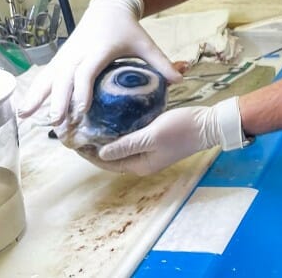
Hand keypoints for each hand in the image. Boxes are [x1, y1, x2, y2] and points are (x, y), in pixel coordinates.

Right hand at [18, 0, 181, 124]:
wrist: (109, 8)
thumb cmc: (128, 29)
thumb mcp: (145, 43)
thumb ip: (161, 63)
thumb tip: (180, 81)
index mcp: (98, 50)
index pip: (87, 72)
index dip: (82, 90)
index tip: (81, 110)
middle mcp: (78, 53)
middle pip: (65, 78)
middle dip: (59, 101)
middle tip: (57, 124)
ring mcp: (66, 56)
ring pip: (49, 78)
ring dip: (39, 98)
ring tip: (27, 118)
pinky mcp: (60, 59)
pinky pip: (44, 77)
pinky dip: (34, 92)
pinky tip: (23, 110)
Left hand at [91, 97, 248, 175]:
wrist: (210, 123)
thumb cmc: (182, 129)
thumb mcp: (152, 135)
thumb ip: (126, 144)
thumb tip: (100, 153)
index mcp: (140, 165)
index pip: (105, 162)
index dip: (87, 153)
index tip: (71, 140)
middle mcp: (143, 161)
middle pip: (110, 155)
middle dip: (93, 144)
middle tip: (76, 129)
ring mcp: (149, 150)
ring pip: (120, 145)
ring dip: (105, 136)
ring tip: (89, 122)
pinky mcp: (155, 139)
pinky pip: (131, 136)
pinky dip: (119, 129)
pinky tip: (113, 116)